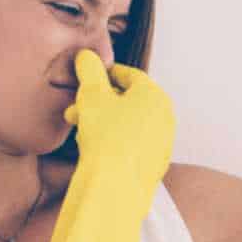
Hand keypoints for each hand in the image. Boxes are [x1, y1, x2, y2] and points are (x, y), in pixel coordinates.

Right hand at [63, 49, 175, 187]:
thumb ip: (89, 71)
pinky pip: (134, 145)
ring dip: (104, 123)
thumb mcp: (91, 95)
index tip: (91, 76)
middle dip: (98, 104)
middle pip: (128, 102)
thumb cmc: (104, 135)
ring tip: (80, 129)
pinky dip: (116, 141)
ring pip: (129, 124)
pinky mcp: (157, 164)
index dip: (106, 74)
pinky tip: (94, 149)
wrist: (115, 186)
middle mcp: (165, 118)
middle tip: (75, 109)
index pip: (130, 76)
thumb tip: (86, 55)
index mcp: (155, 96)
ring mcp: (163, 143)